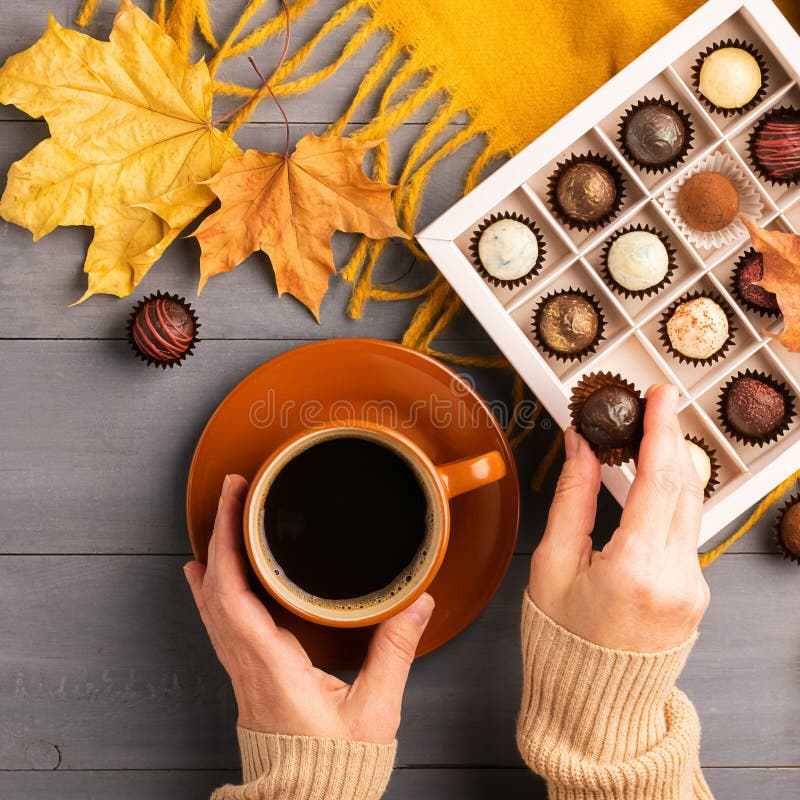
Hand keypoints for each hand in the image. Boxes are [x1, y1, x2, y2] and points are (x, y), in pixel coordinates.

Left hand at [184, 474, 433, 742]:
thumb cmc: (333, 767)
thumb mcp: (374, 711)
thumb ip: (395, 654)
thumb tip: (417, 605)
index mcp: (271, 666)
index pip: (235, 592)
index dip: (229, 542)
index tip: (236, 502)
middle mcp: (247, 664)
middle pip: (216, 589)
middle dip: (219, 533)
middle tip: (232, 492)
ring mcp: (242, 671)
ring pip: (212, 605)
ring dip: (214, 556)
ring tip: (218, 520)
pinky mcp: (247, 676)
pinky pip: (218, 622)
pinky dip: (212, 589)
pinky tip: (207, 577)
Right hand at [530, 384, 709, 651]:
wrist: (594, 706)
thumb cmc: (563, 642)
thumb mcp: (553, 565)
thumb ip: (572, 499)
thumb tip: (581, 448)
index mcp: (634, 570)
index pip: (658, 482)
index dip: (659, 431)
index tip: (659, 397)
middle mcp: (676, 579)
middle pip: (684, 487)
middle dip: (670, 439)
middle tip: (656, 405)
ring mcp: (693, 589)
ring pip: (690, 508)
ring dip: (670, 468)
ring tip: (647, 440)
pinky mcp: (696, 592)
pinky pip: (686, 533)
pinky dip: (669, 501)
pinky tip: (650, 486)